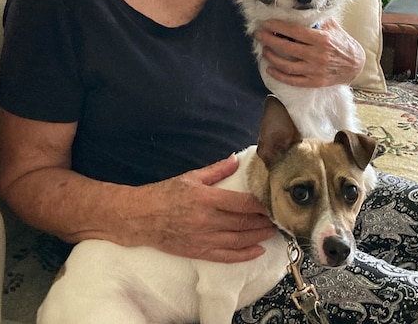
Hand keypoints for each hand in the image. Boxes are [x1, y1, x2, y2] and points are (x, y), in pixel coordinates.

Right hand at [129, 154, 276, 262]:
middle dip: (264, 221)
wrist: (139, 217)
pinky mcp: (198, 252)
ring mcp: (203, 238)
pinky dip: (244, 255)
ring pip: (239, 240)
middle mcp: (207, 220)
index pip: (242, 203)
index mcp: (206, 199)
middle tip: (278, 217)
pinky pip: (226, 256)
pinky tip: (257, 251)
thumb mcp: (190, 177)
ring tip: (272, 232)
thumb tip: (236, 160)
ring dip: (258, 237)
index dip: (261, 204)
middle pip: (244, 223)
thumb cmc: (163, 194)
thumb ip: (216, 170)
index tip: (272, 201)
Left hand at [254, 17, 363, 87]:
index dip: (278, 27)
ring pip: (287, 66)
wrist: (355, 65)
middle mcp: (318, 56)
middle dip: (270, 40)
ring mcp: (315, 71)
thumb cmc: (342, 42)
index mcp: (322, 40)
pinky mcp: (314, 82)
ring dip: (272, 57)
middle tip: (259, 34)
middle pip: (287, 48)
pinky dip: (279, 75)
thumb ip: (316, 20)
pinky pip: (293, 80)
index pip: (295, 32)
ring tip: (264, 50)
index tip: (267, 23)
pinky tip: (270, 68)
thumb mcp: (332, 27)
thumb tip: (297, 11)